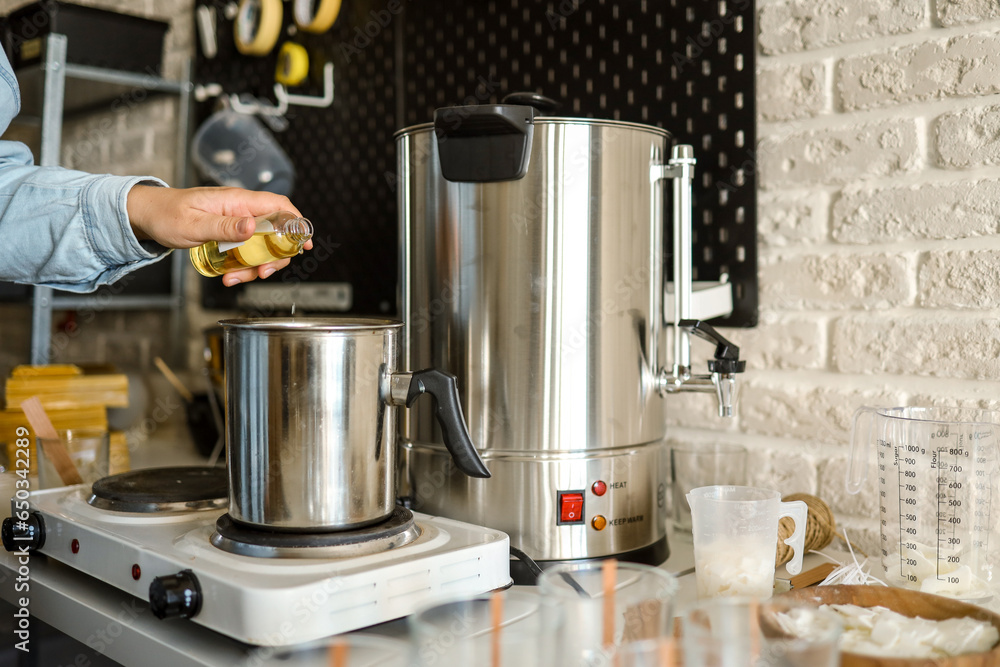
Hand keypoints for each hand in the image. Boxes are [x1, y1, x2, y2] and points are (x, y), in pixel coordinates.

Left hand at [126, 185, 313, 285]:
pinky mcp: (230, 235)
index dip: (297, 222)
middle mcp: (241, 211)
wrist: (147, 216)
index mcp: (237, 201)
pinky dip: (242, 267)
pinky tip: (228, 276)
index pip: (279, 206)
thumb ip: (224, 226)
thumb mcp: (194, 224)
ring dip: (255, 267)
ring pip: (262, 246)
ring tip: (235, 278)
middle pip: (276, 232)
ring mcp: (236, 223)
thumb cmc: (166, 214)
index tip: (305, 242)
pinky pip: (246, 252)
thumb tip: (254, 226)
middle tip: (263, 273)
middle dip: (275, 256)